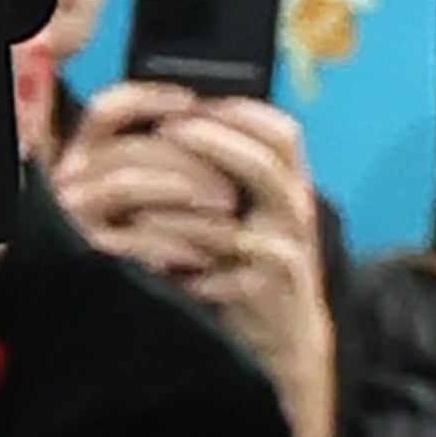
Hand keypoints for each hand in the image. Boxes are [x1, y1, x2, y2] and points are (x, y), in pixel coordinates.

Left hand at [60, 81, 322, 327]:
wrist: (283, 333)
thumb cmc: (249, 265)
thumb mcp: (244, 214)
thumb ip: (221, 178)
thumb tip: (167, 133)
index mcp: (289, 185)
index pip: (280, 132)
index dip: (238, 111)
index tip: (188, 102)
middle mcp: (296, 211)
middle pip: (267, 163)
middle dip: (214, 142)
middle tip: (166, 132)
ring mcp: (289, 251)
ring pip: (239, 224)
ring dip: (187, 217)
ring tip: (140, 212)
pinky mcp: (274, 291)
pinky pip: (235, 277)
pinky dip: (198, 274)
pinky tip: (162, 270)